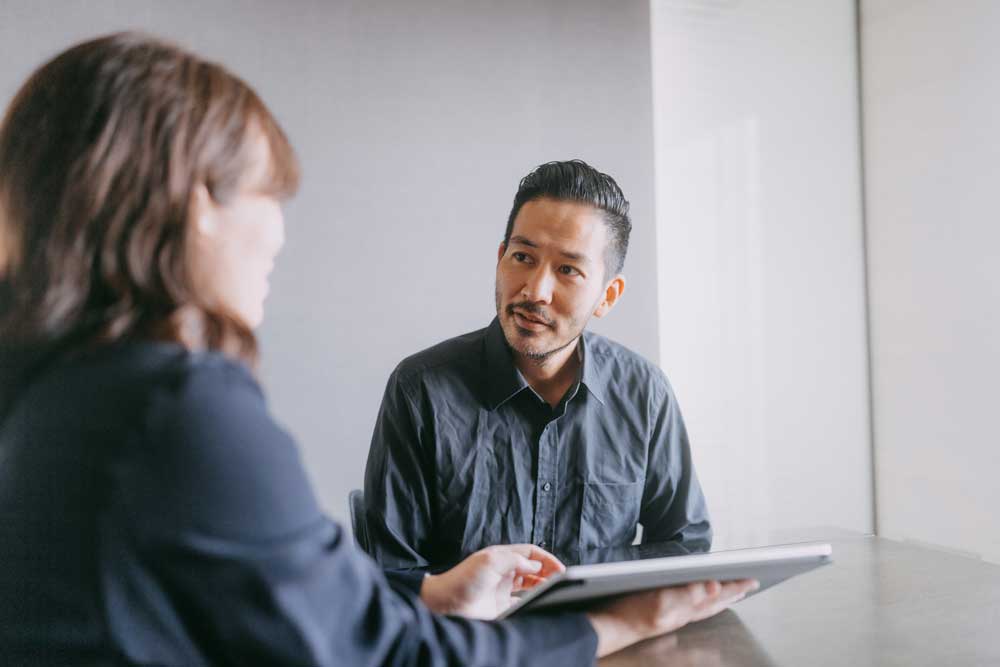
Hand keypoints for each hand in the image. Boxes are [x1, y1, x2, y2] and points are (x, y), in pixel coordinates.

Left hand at [421, 544, 564, 618]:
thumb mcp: (490, 561)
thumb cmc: (463, 580)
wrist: (446, 606)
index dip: (546, 559)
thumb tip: (535, 564)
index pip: (531, 553)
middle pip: (533, 568)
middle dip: (548, 572)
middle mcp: (504, 572)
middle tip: (560, 580)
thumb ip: (515, 559)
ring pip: (530, 586)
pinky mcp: (501, 608)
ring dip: (543, 586)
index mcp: (502, 557)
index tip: (559, 568)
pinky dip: (533, 603)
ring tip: (553, 590)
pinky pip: (523, 603)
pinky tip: (539, 603)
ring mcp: (503, 590)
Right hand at [587, 579, 758, 657]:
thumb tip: (715, 586)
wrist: (610, 629)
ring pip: (706, 608)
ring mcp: (674, 616)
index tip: (752, 579)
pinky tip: (700, 603)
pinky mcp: (664, 615)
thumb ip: (688, 594)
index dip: (735, 586)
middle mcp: (684, 614)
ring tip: (732, 594)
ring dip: (721, 599)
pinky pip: (693, 610)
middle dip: (733, 593)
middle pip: (715, 603)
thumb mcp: (661, 600)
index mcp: (687, 608)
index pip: (717, 595)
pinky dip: (703, 604)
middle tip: (748, 585)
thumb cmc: (631, 614)